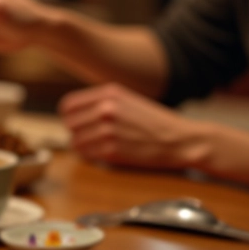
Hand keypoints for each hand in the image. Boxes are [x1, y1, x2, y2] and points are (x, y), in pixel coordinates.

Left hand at [59, 83, 209, 169]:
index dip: (69, 116)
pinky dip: (91, 156)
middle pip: (69, 124)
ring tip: (99, 146)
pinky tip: (104, 153)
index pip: (68, 105)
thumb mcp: (127, 100)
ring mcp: (108, 130)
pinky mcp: (112, 150)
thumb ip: (101, 102)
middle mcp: (106, 109)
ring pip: (75, 141)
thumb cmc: (154, 121)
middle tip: (90, 137)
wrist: (180, 139)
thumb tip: (73, 113)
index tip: (77, 123)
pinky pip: (86, 154)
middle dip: (76, 131)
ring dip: (83, 146)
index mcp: (109, 93)